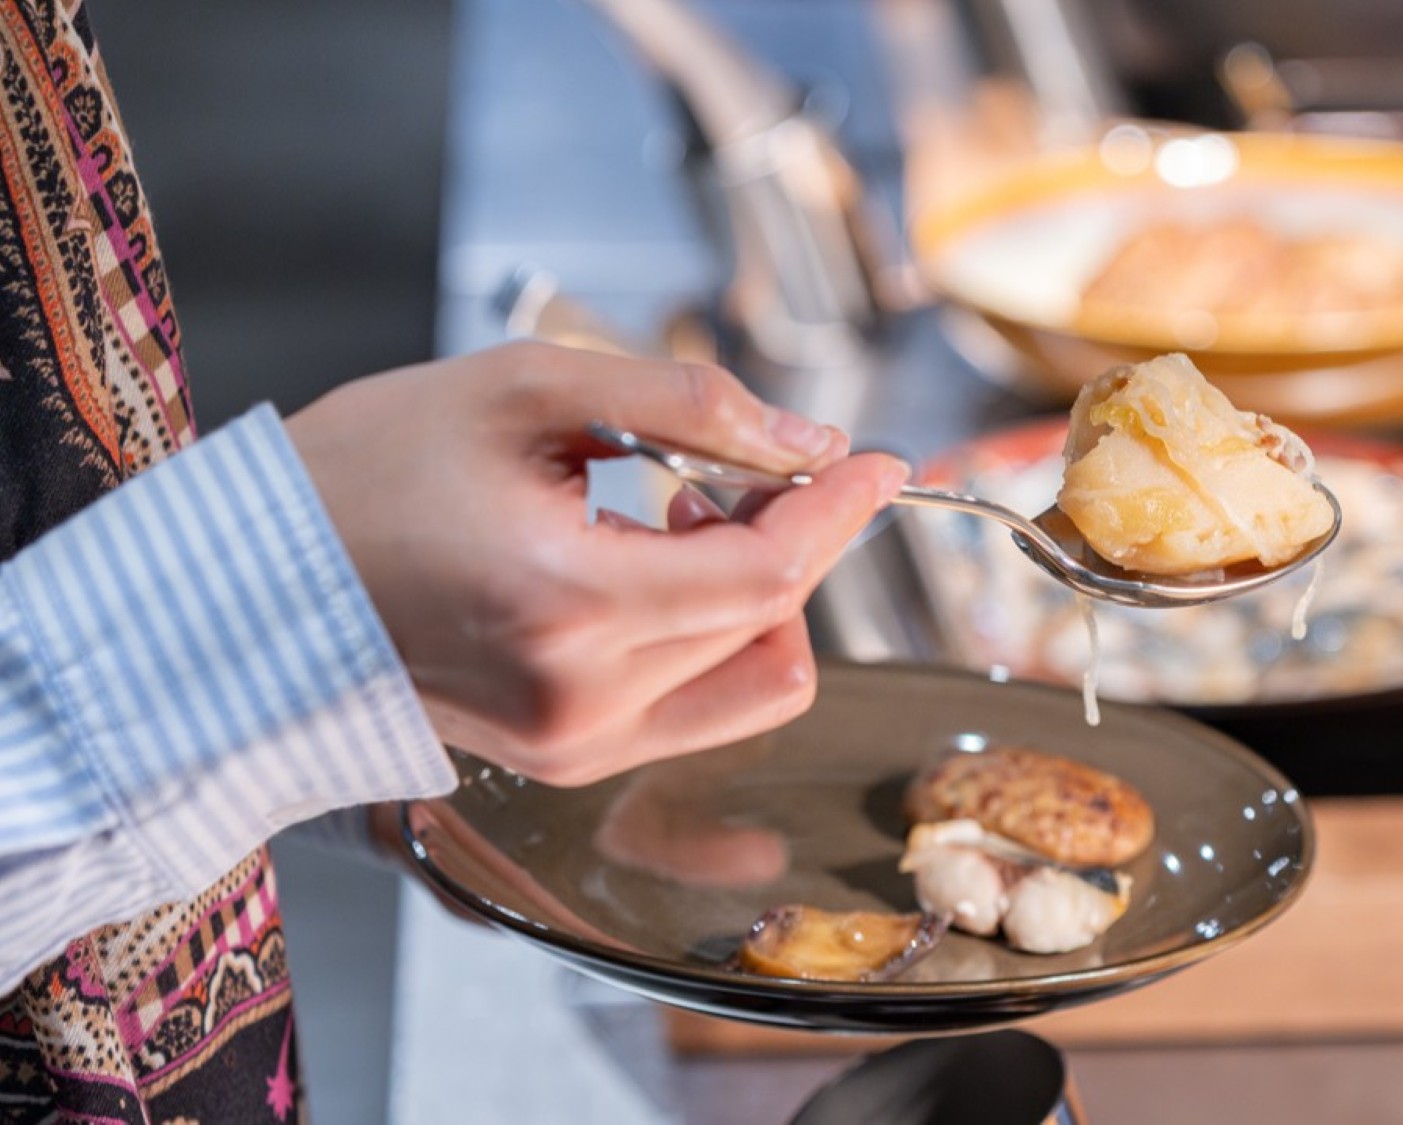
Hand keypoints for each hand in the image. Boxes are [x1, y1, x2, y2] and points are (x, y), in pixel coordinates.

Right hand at [287, 341, 906, 785]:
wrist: (254, 580)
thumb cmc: (367, 469)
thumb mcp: (525, 389)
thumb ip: (684, 407)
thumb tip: (810, 443)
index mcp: (568, 605)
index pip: (767, 575)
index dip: (841, 512)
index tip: (881, 461)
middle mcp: (582, 704)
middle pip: (772, 627)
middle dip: (795, 535)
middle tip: (735, 462)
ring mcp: (574, 749)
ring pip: (751, 681)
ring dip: (757, 591)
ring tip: (675, 511)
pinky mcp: (564, 763)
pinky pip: (699, 708)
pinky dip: (711, 632)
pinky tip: (645, 561)